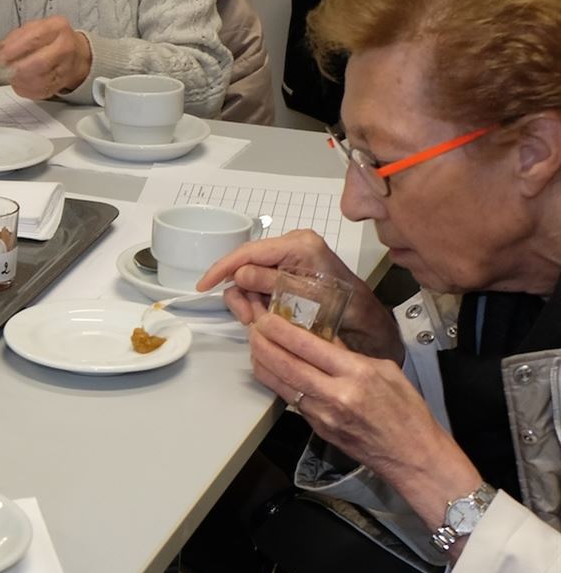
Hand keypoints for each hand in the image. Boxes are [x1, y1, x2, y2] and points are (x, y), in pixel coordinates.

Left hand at [0, 18, 90, 98]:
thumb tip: (3, 51)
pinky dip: (25, 89)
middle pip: (39, 63)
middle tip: (5, 70)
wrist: (76, 53)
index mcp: (56, 28)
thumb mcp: (35, 28)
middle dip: (16, 69)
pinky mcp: (61, 83)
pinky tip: (21, 82)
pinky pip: (39, 91)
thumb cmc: (52, 40)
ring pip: (39, 80)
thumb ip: (16, 37)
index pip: (34, 39)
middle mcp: (65, 47)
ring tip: (12, 75)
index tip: (2, 58)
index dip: (13, 51)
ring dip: (19, 80)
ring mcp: (66, 67)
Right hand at [200, 229, 401, 362]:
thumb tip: (239, 275)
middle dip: (242, 294)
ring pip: (249, 280)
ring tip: (259, 322)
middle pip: (246, 266)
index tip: (204, 284)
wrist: (368, 327)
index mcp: (299, 245)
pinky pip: (259, 287)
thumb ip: (270, 283)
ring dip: (249, 303)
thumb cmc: (346, 310)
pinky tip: (264, 317)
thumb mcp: (305, 297)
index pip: (249, 251)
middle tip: (249, 319)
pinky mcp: (287, 275)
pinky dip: (256, 304)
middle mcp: (292, 247)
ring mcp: (288, 261)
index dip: (223, 268)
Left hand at [244, 311, 481, 524]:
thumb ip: (349, 353)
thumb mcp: (386, 370)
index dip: (280, 329)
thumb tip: (322, 336)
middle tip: (253, 325)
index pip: (307, 346)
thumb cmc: (407, 411)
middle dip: (262, 342)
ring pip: (279, 382)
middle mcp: (334, 394)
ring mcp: (321, 414)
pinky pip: (289, 398)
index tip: (266, 316)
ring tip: (256, 343)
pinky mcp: (315, 427)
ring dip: (262, 361)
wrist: (412, 456)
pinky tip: (274, 367)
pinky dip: (276, 380)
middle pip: (284, 364)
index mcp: (356, 374)